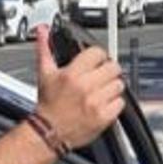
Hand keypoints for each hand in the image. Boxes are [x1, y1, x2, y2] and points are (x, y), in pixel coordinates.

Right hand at [33, 26, 124, 147]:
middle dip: (107, 71)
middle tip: (99, 77)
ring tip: (100, 92)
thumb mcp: (45, 74)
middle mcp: (85, 87)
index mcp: (72, 74)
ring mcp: (96, 102)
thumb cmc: (48, 105)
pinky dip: (115, 103)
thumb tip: (43, 31)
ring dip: (112, 87)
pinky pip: (120, 103)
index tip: (95, 62)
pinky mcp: (103, 117)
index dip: (98, 56)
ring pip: (118, 85)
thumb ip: (45, 49)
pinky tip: (103, 104)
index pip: (98, 53)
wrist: (49, 132)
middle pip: (113, 67)